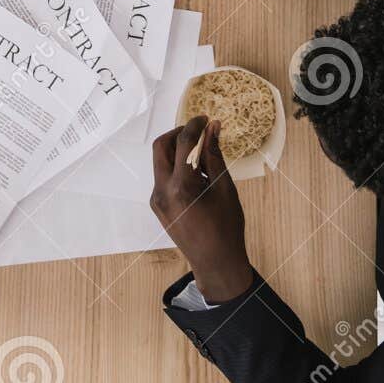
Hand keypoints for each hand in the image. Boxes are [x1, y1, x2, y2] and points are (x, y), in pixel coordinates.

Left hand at [151, 118, 253, 302]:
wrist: (215, 263)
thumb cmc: (226, 227)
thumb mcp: (224, 188)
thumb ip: (214, 155)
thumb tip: (213, 127)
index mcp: (181, 187)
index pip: (183, 143)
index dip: (194, 126)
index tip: (206, 118)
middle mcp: (162, 192)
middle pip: (161, 147)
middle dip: (178, 134)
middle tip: (199, 132)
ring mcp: (156, 200)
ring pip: (160, 161)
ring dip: (177, 150)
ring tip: (201, 155)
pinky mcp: (157, 206)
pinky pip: (162, 177)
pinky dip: (176, 167)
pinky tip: (195, 174)